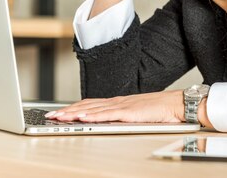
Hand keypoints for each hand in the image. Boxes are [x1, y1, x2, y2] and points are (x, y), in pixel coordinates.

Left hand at [45, 90, 184, 122]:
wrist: (175, 104)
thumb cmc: (159, 110)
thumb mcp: (134, 114)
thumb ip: (120, 117)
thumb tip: (106, 123)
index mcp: (117, 102)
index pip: (89, 104)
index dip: (73, 107)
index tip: (58, 112)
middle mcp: (116, 102)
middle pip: (86, 106)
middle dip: (67, 111)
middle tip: (51, 116)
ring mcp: (122, 106)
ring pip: (93, 109)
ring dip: (74, 113)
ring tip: (60, 117)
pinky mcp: (129, 112)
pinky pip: (107, 114)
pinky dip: (93, 116)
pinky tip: (82, 118)